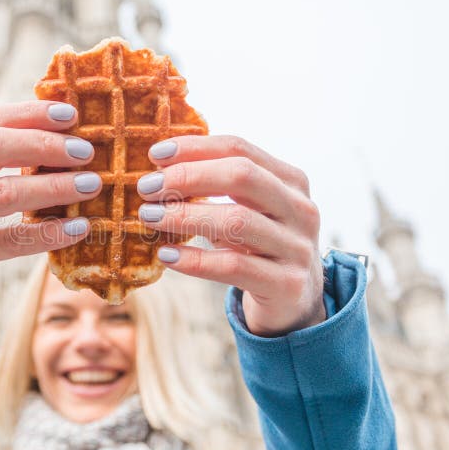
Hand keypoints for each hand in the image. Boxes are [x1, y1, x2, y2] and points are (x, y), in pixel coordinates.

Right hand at [0, 101, 100, 342]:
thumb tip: (55, 132)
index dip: (30, 114)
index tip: (70, 115)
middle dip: (45, 145)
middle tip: (85, 152)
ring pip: (4, 193)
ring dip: (55, 186)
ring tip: (90, 184)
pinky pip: (10, 240)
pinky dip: (49, 233)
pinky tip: (78, 228)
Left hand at [137, 135, 323, 337]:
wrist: (295, 301)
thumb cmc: (258, 246)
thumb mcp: (248, 210)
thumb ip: (218, 186)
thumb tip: (159, 169)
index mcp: (290, 180)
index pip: (240, 149)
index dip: (195, 148)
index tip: (156, 154)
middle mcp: (300, 209)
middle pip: (242, 176)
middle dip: (188, 177)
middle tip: (147, 187)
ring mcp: (297, 247)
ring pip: (237, 221)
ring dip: (186, 216)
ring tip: (150, 216)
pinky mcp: (287, 284)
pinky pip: (234, 266)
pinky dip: (195, 260)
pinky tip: (166, 255)